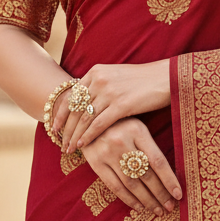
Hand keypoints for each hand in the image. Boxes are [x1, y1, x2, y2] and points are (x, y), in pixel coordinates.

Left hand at [53, 60, 169, 152]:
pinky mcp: (121, 104)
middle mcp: (99, 79)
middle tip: (60, 143)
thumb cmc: (142, 80)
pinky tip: (83, 145)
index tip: (54, 127)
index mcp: (96, 72)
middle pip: (75, 108)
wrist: (165, 78)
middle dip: (66, 128)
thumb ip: (99, 85)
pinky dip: (88, 136)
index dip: (61, 113)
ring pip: (84, 118)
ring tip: (69, 148)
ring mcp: (109, 92)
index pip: (71, 95)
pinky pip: (99, 124)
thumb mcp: (116, 76)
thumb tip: (85, 100)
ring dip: (75, 135)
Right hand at [81, 117, 181, 213]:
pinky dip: (128, 199)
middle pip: (146, 174)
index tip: (178, 194)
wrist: (89, 117)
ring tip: (157, 210)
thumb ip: (149, 147)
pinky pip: (114, 186)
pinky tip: (139, 207)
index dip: (169, 180)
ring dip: (146, 200)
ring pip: (131, 184)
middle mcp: (122, 142)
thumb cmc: (120, 124)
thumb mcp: (137, 127)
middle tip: (170, 207)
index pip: (158, 160)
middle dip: (160, 194)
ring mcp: (107, 153)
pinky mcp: (95, 163)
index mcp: (137, 130)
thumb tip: (169, 175)